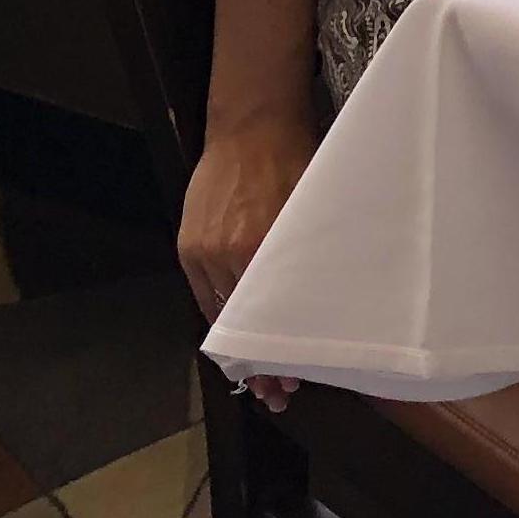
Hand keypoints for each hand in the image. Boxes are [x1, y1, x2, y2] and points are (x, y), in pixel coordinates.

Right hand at [179, 107, 318, 407]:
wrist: (253, 125)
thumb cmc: (295, 159)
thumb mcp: (316, 208)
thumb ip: (313, 253)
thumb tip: (329, 295)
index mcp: (267, 245)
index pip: (270, 320)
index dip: (277, 356)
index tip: (290, 380)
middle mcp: (231, 254)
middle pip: (244, 325)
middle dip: (260, 364)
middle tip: (277, 392)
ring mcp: (205, 251)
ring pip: (220, 314)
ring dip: (237, 345)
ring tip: (255, 376)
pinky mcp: (189, 245)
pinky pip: (202, 293)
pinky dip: (218, 315)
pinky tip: (232, 337)